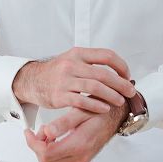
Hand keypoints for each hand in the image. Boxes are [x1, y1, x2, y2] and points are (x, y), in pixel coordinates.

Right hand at [12, 47, 135, 113]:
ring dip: (111, 95)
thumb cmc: (56, 72)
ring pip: (95, 87)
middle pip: (103, 74)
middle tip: (130, 92)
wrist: (32, 80)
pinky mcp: (59, 96)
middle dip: (121, 84)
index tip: (127, 75)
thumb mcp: (72, 59)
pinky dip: (96, 105)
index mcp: (78, 53)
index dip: (121, 66)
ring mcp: (65, 80)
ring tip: (120, 101)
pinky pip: (82, 101)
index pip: (106, 55)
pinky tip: (104, 108)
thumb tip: (117, 69)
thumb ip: (91, 62)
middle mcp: (71, 64)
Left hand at [24, 104, 127, 161]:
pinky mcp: (83, 159)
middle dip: (36, 147)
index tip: (28, 131)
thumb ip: (63, 123)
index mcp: (79, 145)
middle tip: (35, 131)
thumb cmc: (100, 109)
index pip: (46, 154)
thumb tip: (46, 132)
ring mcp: (82, 160)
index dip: (33, 144)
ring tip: (45, 133)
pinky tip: (53, 139)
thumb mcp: (81, 111)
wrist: (116, 114)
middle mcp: (81, 157)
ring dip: (43, 151)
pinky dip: (52, 154)